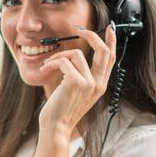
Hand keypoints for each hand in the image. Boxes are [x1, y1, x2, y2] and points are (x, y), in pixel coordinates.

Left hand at [38, 24, 116, 144]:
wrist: (56, 127)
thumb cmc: (61, 111)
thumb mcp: (75, 93)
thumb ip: (80, 76)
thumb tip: (74, 57)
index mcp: (100, 86)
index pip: (110, 59)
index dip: (111, 42)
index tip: (110, 29)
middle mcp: (98, 84)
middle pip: (103, 51)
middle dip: (92, 36)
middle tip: (80, 30)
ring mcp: (89, 83)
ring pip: (76, 54)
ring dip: (58, 56)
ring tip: (47, 65)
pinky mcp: (76, 82)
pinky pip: (64, 61)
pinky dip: (51, 63)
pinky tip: (45, 70)